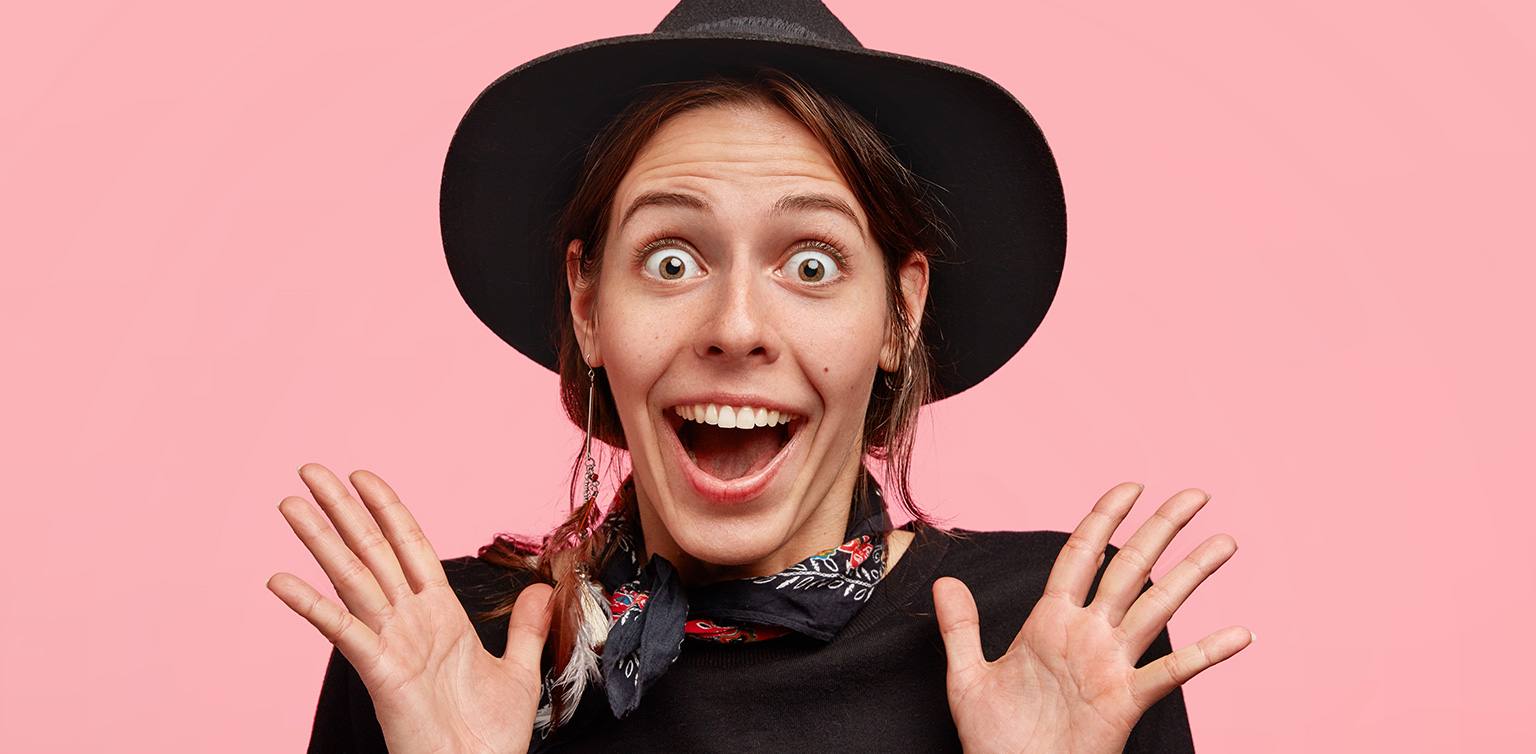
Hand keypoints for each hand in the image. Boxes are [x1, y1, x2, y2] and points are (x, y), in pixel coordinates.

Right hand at [267, 463, 552, 753]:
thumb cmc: (490, 739)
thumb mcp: (517, 671)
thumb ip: (524, 628)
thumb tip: (540, 590)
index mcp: (441, 615)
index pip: (409, 547)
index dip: (387, 510)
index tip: (363, 476)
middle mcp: (410, 622)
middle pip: (371, 551)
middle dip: (342, 509)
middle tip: (310, 469)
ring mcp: (390, 644)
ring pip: (351, 578)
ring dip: (320, 539)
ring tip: (289, 503)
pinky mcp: (379, 671)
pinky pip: (342, 630)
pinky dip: (311, 605)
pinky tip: (280, 579)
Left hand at [933, 483, 1250, 753]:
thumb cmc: (993, 740)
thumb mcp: (966, 677)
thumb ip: (960, 628)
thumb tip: (944, 582)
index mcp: (1050, 621)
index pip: (1081, 554)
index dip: (1104, 517)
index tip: (1132, 486)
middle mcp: (1087, 635)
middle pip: (1130, 568)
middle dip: (1161, 528)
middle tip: (1197, 493)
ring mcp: (1111, 665)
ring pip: (1159, 606)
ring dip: (1192, 572)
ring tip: (1226, 541)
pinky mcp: (1126, 701)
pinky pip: (1172, 672)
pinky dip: (1207, 653)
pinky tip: (1240, 633)